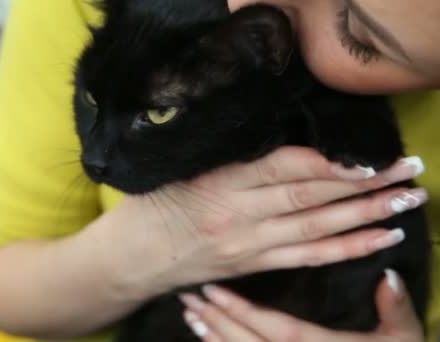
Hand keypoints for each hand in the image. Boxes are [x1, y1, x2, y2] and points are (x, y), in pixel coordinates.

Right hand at [102, 147, 425, 298]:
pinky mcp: (252, 266)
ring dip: (364, 216)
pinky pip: (305, 259)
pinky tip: (375, 239)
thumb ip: (227, 158)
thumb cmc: (148, 207)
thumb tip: (281, 141)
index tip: (365, 153)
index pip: (282, 167)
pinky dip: (344, 249)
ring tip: (404, 203)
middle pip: (309, 197)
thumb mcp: (179, 169)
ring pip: (316, 229)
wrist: (129, 260)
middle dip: (362, 184)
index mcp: (216, 183)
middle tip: (406, 172)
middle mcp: (237, 216)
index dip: (327, 161)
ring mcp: (247, 245)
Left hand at [180, 269, 424, 341]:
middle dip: (217, 321)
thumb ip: (396, 311)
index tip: (214, 290)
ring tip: (191, 317)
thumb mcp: (405, 341)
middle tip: (190, 298)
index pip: (278, 330)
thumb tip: (387, 275)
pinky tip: (208, 340)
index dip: (244, 312)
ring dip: (214, 339)